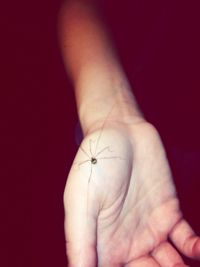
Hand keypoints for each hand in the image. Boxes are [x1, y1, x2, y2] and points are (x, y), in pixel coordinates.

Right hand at [64, 120, 199, 266]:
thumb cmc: (94, 165)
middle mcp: (127, 244)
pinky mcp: (169, 213)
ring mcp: (150, 230)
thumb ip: (80, 244)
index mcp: (103, 246)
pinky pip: (187, 242)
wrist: (119, 132)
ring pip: (171, 266)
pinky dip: (196, 251)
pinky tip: (198, 252)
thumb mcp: (81, 204)